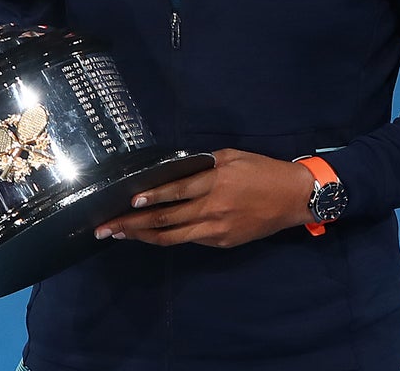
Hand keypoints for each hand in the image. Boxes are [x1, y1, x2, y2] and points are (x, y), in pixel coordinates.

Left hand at [94, 149, 313, 247]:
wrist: (292, 197)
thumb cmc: (261, 170)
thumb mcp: (231, 156)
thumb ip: (202, 164)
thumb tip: (174, 170)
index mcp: (215, 183)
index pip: (176, 192)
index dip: (152, 198)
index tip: (129, 202)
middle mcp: (212, 209)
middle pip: (166, 220)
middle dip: (133, 224)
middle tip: (106, 227)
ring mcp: (216, 230)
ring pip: (173, 237)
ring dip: (143, 237)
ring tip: (119, 235)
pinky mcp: (222, 242)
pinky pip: (191, 240)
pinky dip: (168, 238)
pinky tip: (150, 236)